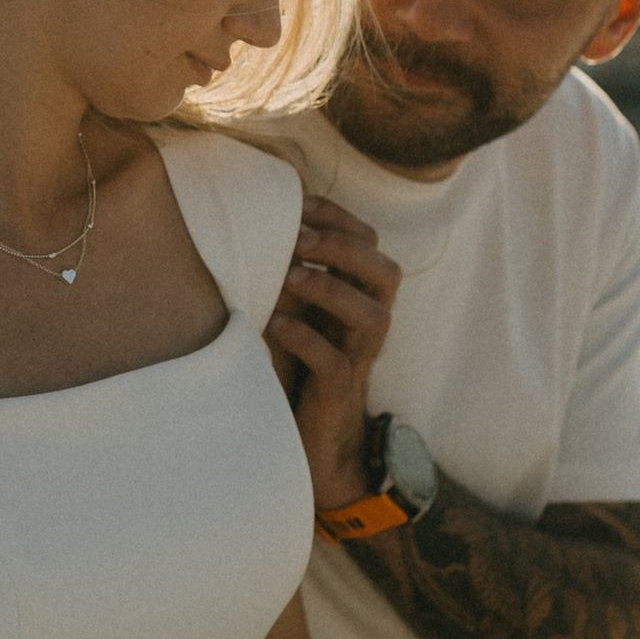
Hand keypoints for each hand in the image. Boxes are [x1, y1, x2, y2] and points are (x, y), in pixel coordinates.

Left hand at [267, 193, 401, 508]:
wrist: (310, 436)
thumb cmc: (296, 361)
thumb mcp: (295, 308)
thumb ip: (289, 272)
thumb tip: (253, 219)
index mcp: (359, 296)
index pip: (369, 244)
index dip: (340, 219)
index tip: (300, 202)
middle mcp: (368, 323)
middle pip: (386, 273)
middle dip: (345, 249)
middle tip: (299, 239)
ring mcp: (358, 357)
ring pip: (373, 317)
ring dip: (331, 290)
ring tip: (290, 277)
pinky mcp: (339, 391)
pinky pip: (335, 362)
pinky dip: (307, 339)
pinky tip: (277, 325)